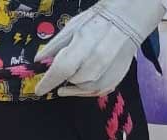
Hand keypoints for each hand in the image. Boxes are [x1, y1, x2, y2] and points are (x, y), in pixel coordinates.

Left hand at [33, 0, 164, 97]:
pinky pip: (98, 92)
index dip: (49, 81)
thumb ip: (55, 46)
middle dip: (64, 77)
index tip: (39, 89)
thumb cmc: (97, 21)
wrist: (129, 20)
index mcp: (86, 41)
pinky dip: (86, 91)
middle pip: (74, 79)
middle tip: (61, 72)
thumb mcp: (73, 27)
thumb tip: (38, 61)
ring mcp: (111, 68)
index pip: (63, 67)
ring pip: (86, 88)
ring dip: (74, 86)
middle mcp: (100, 57)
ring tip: (70, 78)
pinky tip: (80, 85)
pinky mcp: (118, 77)